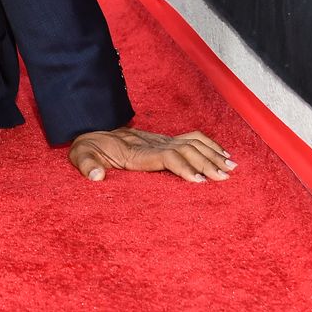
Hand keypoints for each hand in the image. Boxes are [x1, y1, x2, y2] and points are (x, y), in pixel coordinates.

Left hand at [68, 127, 234, 182]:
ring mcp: (161, 140)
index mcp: (137, 151)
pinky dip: (210, 145)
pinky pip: (191, 138)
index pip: (167, 156)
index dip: (184, 167)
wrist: (92, 130)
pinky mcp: (164, 140)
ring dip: (212, 153)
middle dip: (206, 163)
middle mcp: (153, 143)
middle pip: (186, 149)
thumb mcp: (80, 155)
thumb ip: (87, 165)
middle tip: (224, 178)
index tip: (200, 181)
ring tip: (231, 168)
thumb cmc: (89, 147)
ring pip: (192, 142)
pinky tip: (223, 155)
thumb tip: (96, 175)